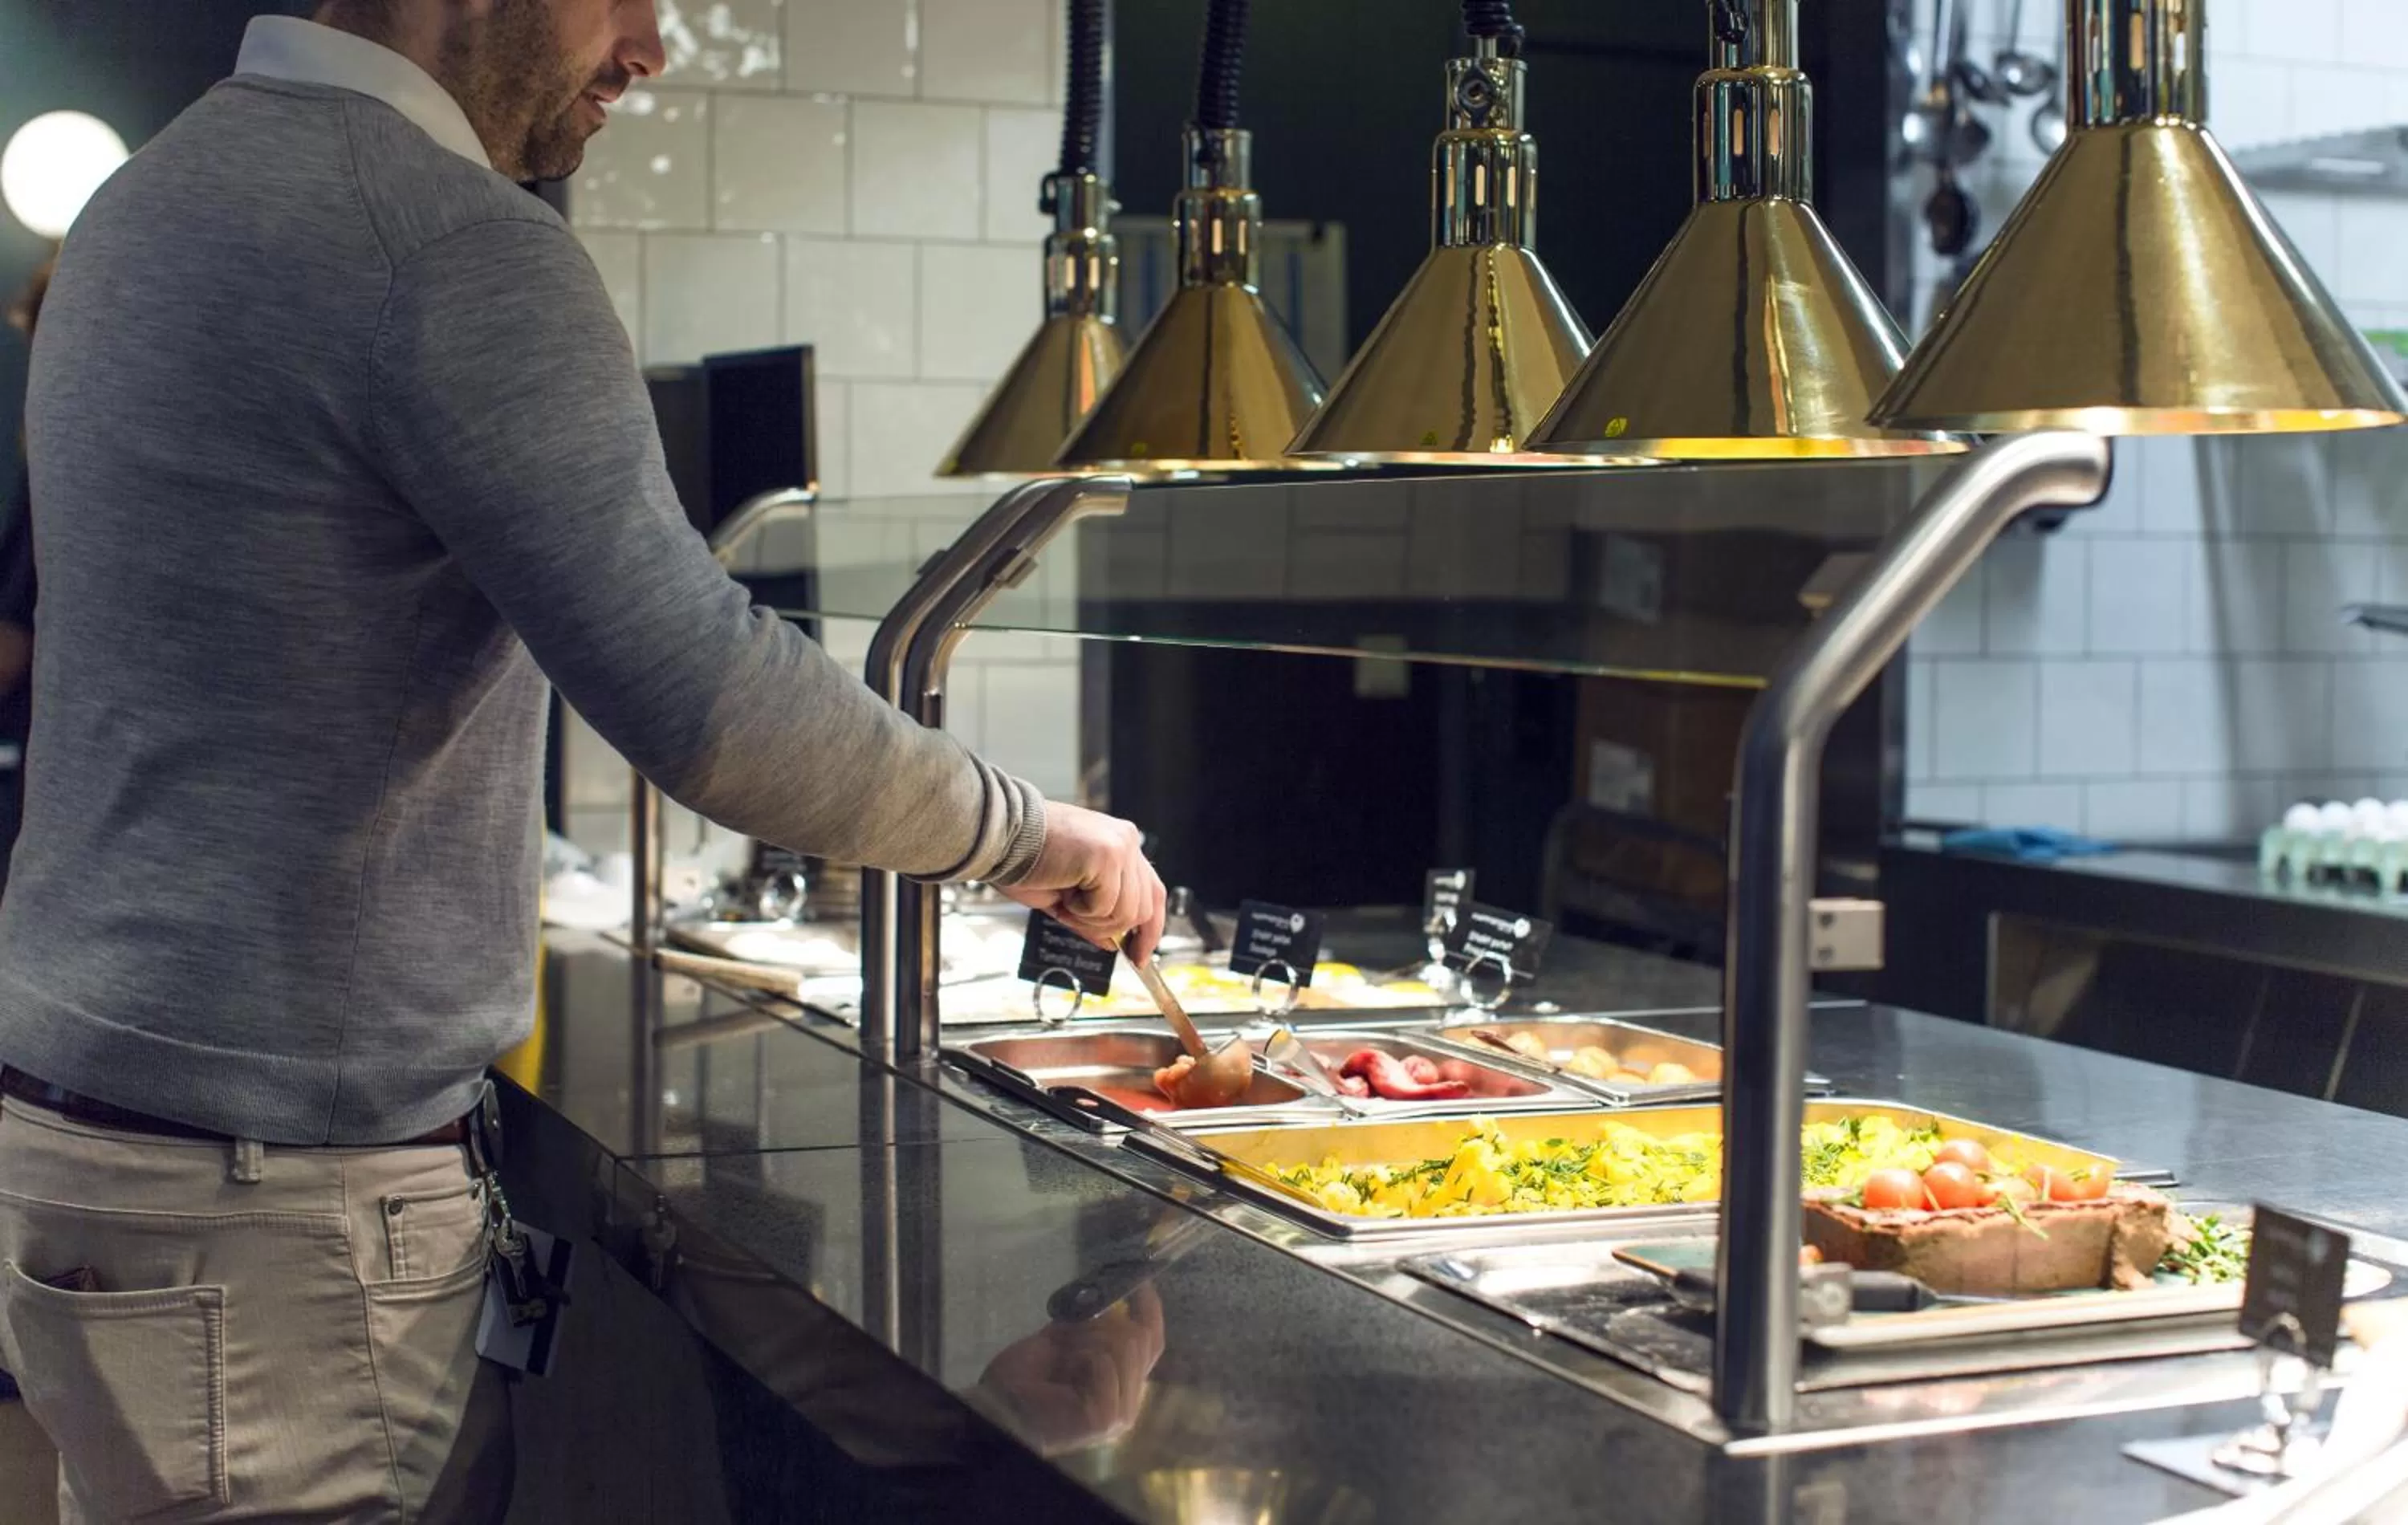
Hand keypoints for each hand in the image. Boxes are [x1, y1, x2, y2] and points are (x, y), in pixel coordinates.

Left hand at [972, 1284, 1165, 1453]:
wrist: (997, 1406)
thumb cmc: (1023, 1379)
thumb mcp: (1060, 1340)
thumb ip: (1089, 1325)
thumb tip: (1113, 1299)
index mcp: (1120, 1384)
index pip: (1152, 1342)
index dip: (1150, 1310)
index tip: (1142, 1282)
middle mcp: (1128, 1400)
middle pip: (1140, 1339)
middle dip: (1103, 1324)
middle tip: (1070, 1333)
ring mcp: (1121, 1413)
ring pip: (1126, 1346)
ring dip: (1088, 1340)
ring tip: (1064, 1359)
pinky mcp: (1106, 1417)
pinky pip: (1105, 1362)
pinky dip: (1081, 1357)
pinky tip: (1063, 1375)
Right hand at [1000, 802, 1166, 963]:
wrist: (1000, 839)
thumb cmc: (1025, 861)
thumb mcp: (1069, 895)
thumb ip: (1097, 914)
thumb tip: (1114, 943)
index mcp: (1120, 844)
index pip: (1153, 893)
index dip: (1150, 930)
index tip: (1140, 957)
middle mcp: (1126, 840)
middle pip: (1143, 909)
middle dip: (1110, 928)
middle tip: (1074, 917)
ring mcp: (1120, 847)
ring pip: (1127, 913)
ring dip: (1092, 920)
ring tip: (1067, 899)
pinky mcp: (1107, 855)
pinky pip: (1107, 907)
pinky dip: (1081, 911)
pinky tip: (1063, 890)